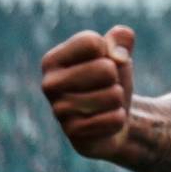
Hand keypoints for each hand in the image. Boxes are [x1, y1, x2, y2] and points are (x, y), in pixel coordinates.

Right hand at [41, 25, 136, 158]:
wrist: (112, 117)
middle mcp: (49, 84)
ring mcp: (58, 111)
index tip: (102, 62)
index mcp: (52, 60)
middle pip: (106, 69)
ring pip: (114, 95)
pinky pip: (115, 119)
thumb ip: (121, 38)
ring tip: (104, 103)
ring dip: (118, 99)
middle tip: (106, 86)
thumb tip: (118, 55)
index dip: (110, 51)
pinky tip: (103, 121)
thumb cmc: (111, 79)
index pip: (93, 42)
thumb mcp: (119, 53)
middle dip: (117, 78)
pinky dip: (118, 119)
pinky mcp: (74, 133)